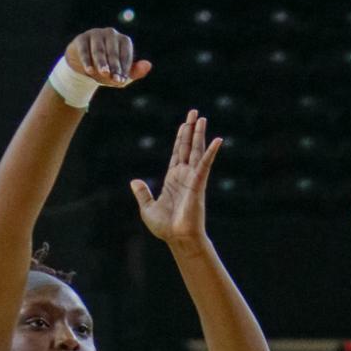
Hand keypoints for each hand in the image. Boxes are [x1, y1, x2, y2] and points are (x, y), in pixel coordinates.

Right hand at [65, 27, 150, 88]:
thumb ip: (136, 71)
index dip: (124, 68)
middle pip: (113, 52)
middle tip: (114, 79)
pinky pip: (84, 50)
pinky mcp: (81, 39)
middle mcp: (110, 34)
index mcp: (123, 40)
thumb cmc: (107, 70)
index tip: (122, 80)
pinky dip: (87, 61)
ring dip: (102, 63)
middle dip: (114, 66)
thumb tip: (149, 65)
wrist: (84, 68)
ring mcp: (95, 34)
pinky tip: (89, 71)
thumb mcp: (121, 74)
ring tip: (104, 73)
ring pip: (99, 50)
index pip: (125, 54)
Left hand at [131, 110, 222, 250]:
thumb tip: (134, 181)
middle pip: (188, 147)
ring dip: (199, 134)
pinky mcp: (198, 184)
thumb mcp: (147, 208)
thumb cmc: (165, 227)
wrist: (177, 238)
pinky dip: (210, 152)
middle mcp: (184, 175)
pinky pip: (205, 165)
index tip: (184, 124)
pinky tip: (217, 140)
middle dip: (191, 129)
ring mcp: (192, 178)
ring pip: (196, 151)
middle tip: (194, 113)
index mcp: (172, 179)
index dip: (180, 138)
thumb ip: (142, 193)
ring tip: (202, 118)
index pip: (177, 153)